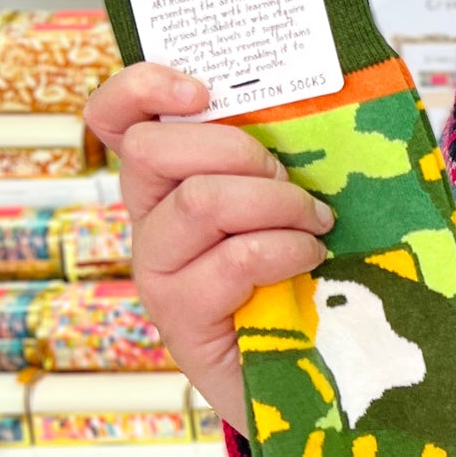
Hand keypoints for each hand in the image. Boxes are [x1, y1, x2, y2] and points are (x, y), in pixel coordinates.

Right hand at [84, 63, 332, 432]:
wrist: (317, 366)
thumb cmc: (310, 267)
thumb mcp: (300, 195)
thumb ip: (293, 150)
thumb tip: (338, 90)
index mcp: (171, 181)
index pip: (117, 119)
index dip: (140, 89)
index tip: (202, 90)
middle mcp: (152, 222)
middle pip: (153, 150)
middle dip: (239, 151)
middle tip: (292, 180)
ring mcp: (160, 273)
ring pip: (199, 202)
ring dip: (275, 203)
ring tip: (317, 223)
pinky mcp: (183, 320)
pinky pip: (232, 260)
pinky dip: (284, 249)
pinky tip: (310, 259)